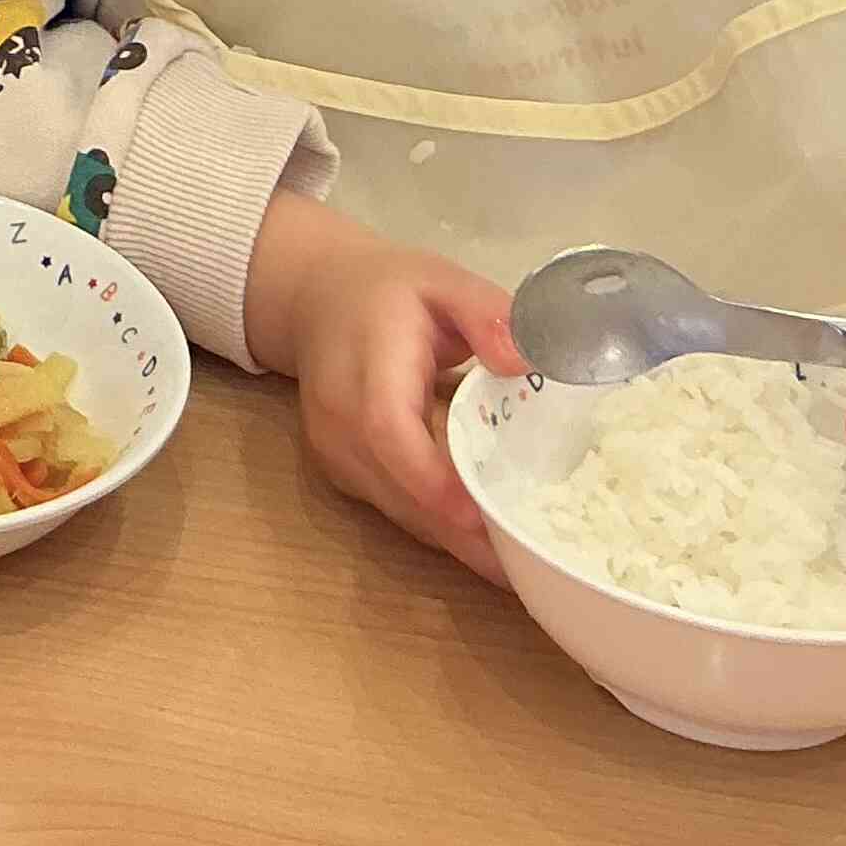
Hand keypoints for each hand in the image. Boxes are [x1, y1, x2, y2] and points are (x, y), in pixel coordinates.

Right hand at [249, 193, 520, 582]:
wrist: (315, 297)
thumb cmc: (389, 289)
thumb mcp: (443, 281)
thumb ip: (486, 312)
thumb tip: (525, 360)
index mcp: (366, 365)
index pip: (386, 430)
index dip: (432, 478)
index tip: (485, 517)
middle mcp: (338, 419)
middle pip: (398, 488)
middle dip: (462, 532)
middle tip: (530, 564)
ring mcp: (334, 452)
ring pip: (398, 510)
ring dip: (456, 541)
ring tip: (521, 565)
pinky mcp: (341, 472)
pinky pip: (394, 509)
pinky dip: (440, 527)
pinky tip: (486, 538)